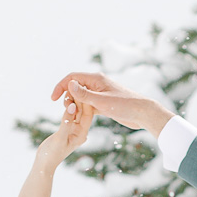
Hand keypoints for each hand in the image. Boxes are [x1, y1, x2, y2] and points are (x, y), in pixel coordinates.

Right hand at [37, 92, 93, 166]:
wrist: (44, 167)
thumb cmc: (51, 155)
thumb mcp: (60, 138)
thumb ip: (66, 121)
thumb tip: (72, 105)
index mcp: (82, 133)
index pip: (86, 112)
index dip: (83, 98)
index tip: (77, 86)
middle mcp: (81, 132)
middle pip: (83, 111)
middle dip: (79, 98)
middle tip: (72, 85)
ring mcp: (75, 131)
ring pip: (77, 112)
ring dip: (73, 101)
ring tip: (68, 90)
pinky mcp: (69, 131)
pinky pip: (72, 116)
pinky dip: (69, 107)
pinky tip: (66, 99)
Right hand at [52, 70, 171, 138]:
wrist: (143, 113)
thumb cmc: (125, 105)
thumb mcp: (101, 102)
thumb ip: (84, 94)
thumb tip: (69, 85)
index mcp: (96, 78)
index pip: (72, 78)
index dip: (60, 86)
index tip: (53, 99)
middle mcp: (97, 84)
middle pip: (75, 87)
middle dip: (67, 97)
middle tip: (64, 110)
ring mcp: (100, 93)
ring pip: (81, 97)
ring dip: (74, 105)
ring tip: (71, 115)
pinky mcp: (104, 103)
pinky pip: (88, 105)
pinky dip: (82, 110)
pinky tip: (79, 119)